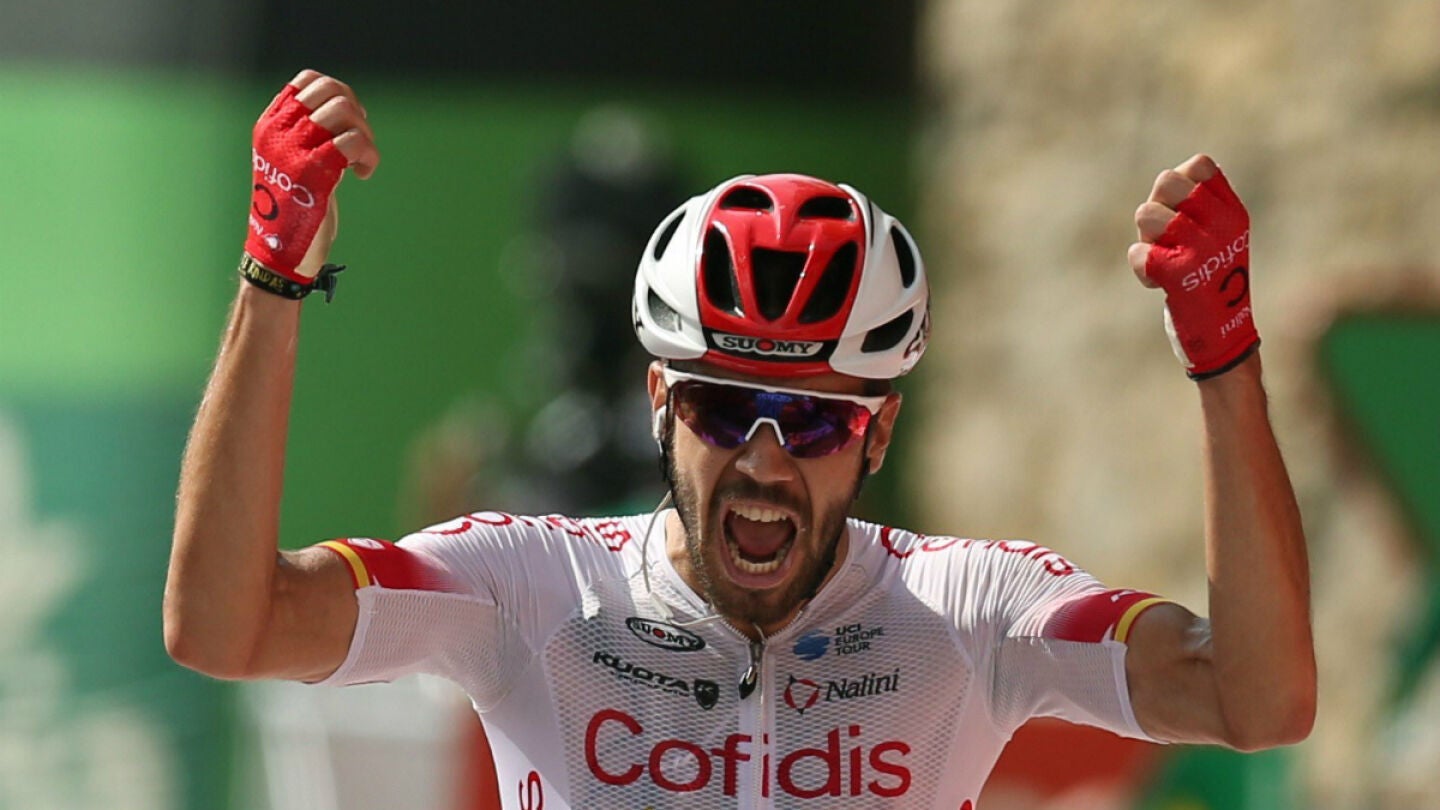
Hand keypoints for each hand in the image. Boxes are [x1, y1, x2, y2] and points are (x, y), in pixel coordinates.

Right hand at [246, 70, 378, 281]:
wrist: (279, 251)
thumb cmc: (293, 207)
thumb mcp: (292, 160)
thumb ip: (309, 133)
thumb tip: (347, 107)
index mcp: (270, 125)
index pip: (307, 81)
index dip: (339, 94)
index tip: (347, 123)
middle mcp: (277, 132)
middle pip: (330, 91)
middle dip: (357, 113)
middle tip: (359, 143)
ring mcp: (293, 151)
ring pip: (343, 110)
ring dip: (365, 134)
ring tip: (360, 160)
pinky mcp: (313, 174)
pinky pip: (352, 142)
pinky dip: (369, 156)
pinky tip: (363, 173)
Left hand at [1128, 154, 1257, 378]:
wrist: (1219, 335)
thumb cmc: (1208, 282)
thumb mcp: (1212, 236)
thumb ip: (1193, 204)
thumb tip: (1170, 178)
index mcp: (1232, 211)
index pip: (1199, 164)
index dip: (1180, 184)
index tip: (1185, 214)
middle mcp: (1222, 224)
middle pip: (1166, 181)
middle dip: (1156, 208)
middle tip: (1168, 239)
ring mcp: (1203, 247)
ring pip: (1146, 212)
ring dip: (1146, 238)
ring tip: (1166, 259)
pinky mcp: (1181, 274)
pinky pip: (1138, 252)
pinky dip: (1140, 266)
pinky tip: (1157, 283)